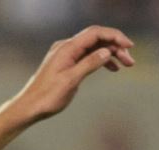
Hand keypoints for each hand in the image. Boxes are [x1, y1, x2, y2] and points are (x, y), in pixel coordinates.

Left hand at [6, 26, 134, 124]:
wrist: (28, 107)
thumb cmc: (47, 97)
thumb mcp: (71, 81)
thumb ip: (89, 64)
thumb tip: (107, 51)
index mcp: (67, 48)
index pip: (95, 33)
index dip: (114, 36)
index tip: (129, 46)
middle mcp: (66, 47)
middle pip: (97, 39)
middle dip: (116, 46)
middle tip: (130, 61)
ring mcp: (65, 55)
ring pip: (93, 48)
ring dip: (110, 54)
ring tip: (126, 65)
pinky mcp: (66, 63)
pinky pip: (87, 56)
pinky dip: (100, 60)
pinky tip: (112, 68)